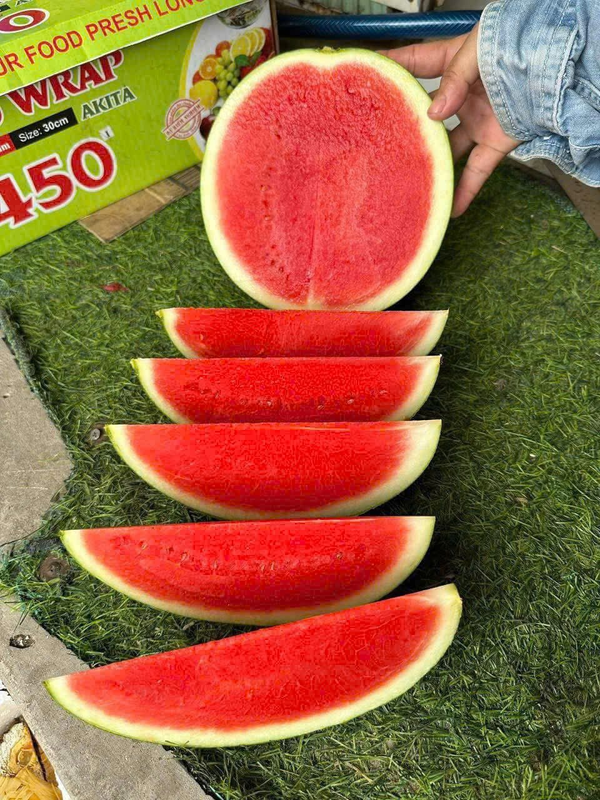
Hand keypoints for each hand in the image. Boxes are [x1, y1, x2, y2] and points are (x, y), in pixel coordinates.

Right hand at [382, 25, 519, 216]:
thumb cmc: (517, 47)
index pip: (415, 64)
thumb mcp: (477, 52)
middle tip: (377, 139)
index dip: (389, 69)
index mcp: (454, 64)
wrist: (555, 66)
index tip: (364, 78)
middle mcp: (461, 97)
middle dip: (404, 127)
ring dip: (430, 166)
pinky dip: (465, 193)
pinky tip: (450, 210)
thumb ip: (452, 80)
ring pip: (447, 150)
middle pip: (426, 116)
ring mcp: (476, 122)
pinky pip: (476, 172)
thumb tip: (433, 114)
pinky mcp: (494, 143)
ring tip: (405, 181)